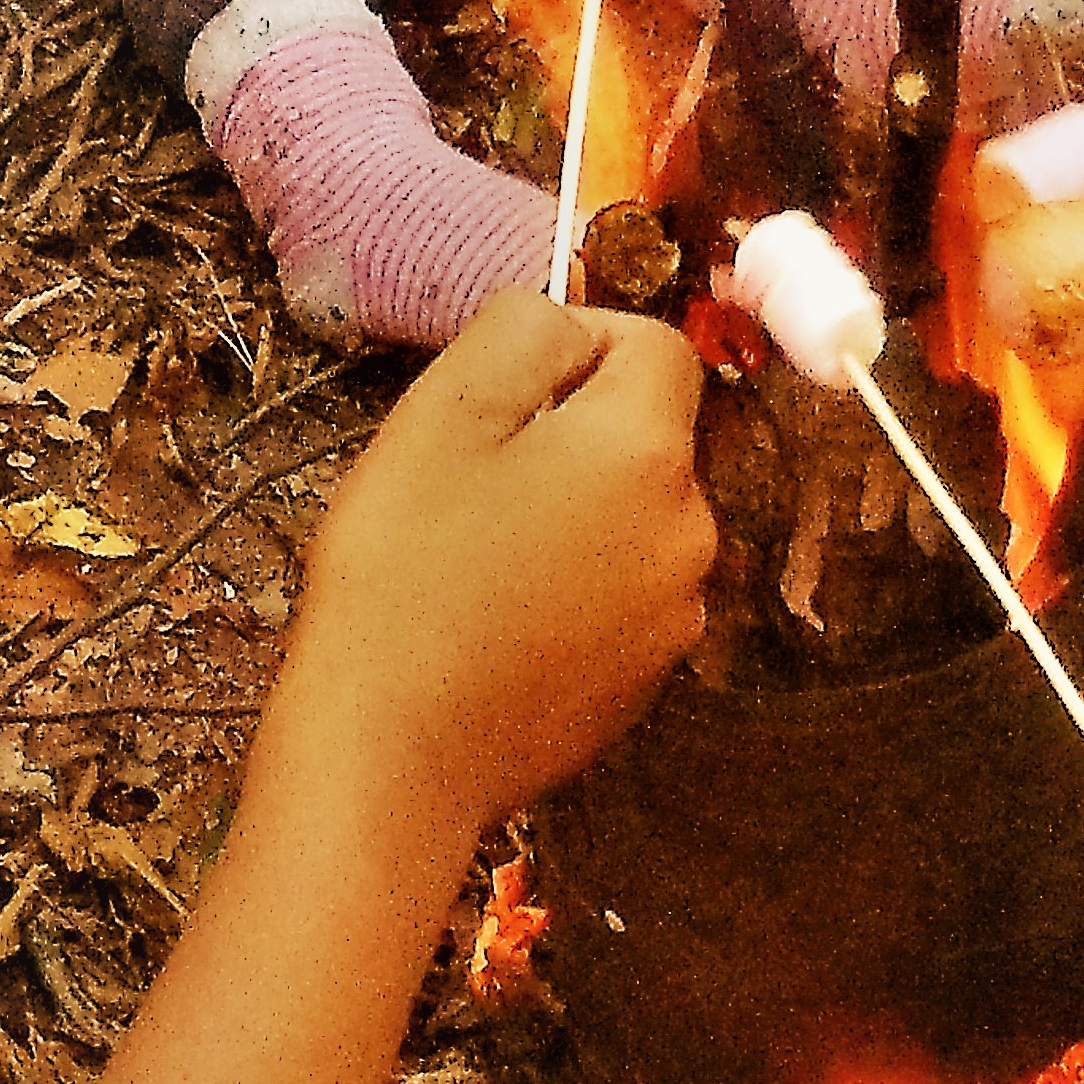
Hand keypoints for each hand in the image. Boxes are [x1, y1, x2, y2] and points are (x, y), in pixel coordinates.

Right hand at [285, 296, 713, 836]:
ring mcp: (675, 616)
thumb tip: (566, 324)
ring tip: (474, 556)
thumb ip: (523, 332)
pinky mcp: (646, 681)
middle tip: (468, 481)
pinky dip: (570, 588)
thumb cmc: (405, 577)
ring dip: (569, 513)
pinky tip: (494, 619)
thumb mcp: (443, 413)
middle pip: (644, 437)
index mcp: (647, 452)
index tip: (497, 395)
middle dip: (568, 437)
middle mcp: (690, 531)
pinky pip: (618, 594)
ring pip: (629, 518)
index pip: (655, 345)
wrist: (394, 759)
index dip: (576, 345)